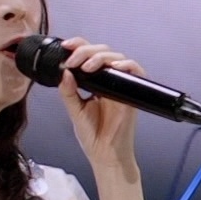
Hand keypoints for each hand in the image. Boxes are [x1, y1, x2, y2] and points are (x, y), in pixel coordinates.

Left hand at [52, 38, 140, 170]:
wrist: (106, 153)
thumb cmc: (93, 135)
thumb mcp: (74, 110)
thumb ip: (68, 92)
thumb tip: (64, 72)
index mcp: (94, 81)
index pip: (88, 54)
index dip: (78, 45)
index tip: (65, 47)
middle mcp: (108, 80)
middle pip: (102, 50)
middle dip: (86, 50)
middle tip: (74, 61)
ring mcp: (121, 84)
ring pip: (117, 56)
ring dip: (101, 56)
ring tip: (86, 67)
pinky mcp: (133, 92)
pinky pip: (136, 70)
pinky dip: (126, 65)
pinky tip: (112, 68)